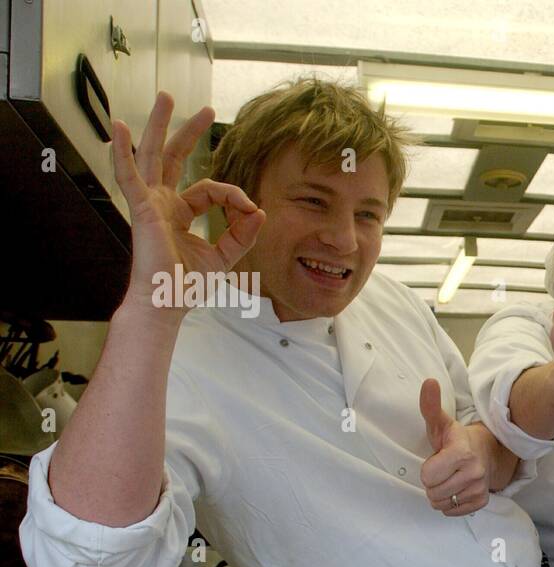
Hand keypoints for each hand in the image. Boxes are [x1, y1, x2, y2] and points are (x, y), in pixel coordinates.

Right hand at [114, 92, 264, 312]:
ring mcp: (148, 203)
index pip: (209, 189)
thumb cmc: (186, 284)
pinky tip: (116, 128)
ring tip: (166, 98)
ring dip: (159, 126)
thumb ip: (242, 234)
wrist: (166, 303)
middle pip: (173, 158)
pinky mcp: (140, 209)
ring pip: (152, 155)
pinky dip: (121, 150)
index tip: (250, 210)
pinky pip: (128, 174)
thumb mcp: (224, 256)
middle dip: (188, 132)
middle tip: (205, 110)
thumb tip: (260, 211)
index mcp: (178, 212)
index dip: (233, 196)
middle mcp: (161, 203)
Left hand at [419, 378, 488, 516]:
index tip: (437, 459)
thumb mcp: (442, 423)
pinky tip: (457, 488)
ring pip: (440, 504)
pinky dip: (450, 503)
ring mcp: (479, 488)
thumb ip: (431, 406)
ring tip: (449, 478)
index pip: (428, 476)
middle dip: (433, 482)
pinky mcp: (481, 501)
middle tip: (443, 469)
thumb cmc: (456, 439)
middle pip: (432, 492)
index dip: (427, 468)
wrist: (487, 452)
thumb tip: (428, 382)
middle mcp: (474, 472)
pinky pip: (452, 511)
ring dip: (440, 494)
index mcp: (461, 453)